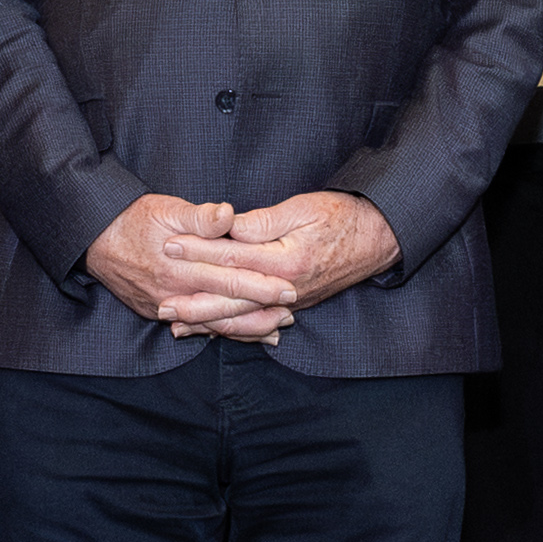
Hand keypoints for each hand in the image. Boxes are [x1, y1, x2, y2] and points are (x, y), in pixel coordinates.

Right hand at [85, 192, 275, 331]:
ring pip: (212, 324)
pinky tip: (238, 334)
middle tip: (292, 315)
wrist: (92, 239)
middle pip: (226, 307)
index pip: (230, 277)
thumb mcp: (165, 209)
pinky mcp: (158, 313)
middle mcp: (175, 291)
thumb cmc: (132, 219)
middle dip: (261, 313)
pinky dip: (219, 332)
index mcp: (181, 265)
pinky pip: (194, 328)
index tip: (289, 286)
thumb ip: (199, 216)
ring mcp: (165, 306)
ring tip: (275, 331)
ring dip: (245, 328)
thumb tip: (227, 215)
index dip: (261, 283)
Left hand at [159, 190, 400, 341]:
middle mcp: (288, 289)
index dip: (198, 251)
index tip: (169, 245)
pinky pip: (260, 324)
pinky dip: (235, 330)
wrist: (381, 238)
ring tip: (178, 325)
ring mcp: (293, 301)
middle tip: (161, 305)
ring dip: (209, 323)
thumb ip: (263, 221)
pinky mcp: (296, 304)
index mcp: (286, 261)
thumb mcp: (304, 208)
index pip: (232, 258)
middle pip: (232, 301)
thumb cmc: (344, 216)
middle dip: (194, 303)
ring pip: (244, 319)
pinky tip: (215, 333)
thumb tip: (228, 225)